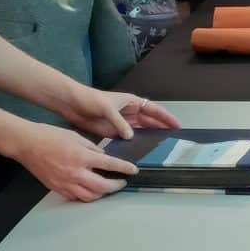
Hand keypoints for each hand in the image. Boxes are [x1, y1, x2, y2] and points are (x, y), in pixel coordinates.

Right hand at [15, 123, 135, 201]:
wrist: (27, 143)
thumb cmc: (49, 136)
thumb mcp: (76, 136)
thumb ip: (92, 148)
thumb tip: (104, 157)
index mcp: (81, 156)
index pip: (109, 164)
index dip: (124, 168)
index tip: (133, 170)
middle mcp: (74, 172)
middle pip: (102, 186)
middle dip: (116, 186)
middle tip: (122, 182)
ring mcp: (65, 183)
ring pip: (90, 196)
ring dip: (102, 193)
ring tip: (108, 187)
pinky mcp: (57, 188)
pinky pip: (76, 197)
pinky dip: (86, 195)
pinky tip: (90, 190)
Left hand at [58, 86, 179, 139]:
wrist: (73, 103)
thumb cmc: (90, 99)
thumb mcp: (107, 108)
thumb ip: (119, 122)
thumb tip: (130, 136)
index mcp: (131, 101)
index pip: (153, 109)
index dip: (165, 117)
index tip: (176, 125)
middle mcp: (129, 112)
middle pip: (150, 121)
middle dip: (161, 128)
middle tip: (172, 139)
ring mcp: (122, 122)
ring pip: (141, 130)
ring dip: (149, 137)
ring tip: (160, 147)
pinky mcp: (113, 131)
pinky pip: (128, 138)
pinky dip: (134, 144)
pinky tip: (139, 151)